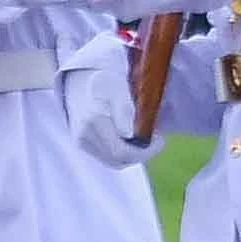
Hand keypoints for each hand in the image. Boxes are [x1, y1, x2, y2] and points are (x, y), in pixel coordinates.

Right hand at [62, 35, 161, 166]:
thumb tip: (128, 134)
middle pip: (118, 160)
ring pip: (113, 161)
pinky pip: (106, 157)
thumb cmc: (104, 81)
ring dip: (133, 155)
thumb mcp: (118, 88)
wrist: (79, 80)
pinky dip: (122, 153)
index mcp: (94, 121)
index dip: (145, 151)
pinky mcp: (82, 144)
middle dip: (142, 154)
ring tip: (146, 140)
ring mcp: (81, 141)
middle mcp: (85, 135)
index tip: (161, 139)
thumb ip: (124, 109)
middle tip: (157, 141)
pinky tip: (133, 140)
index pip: (122, 152)